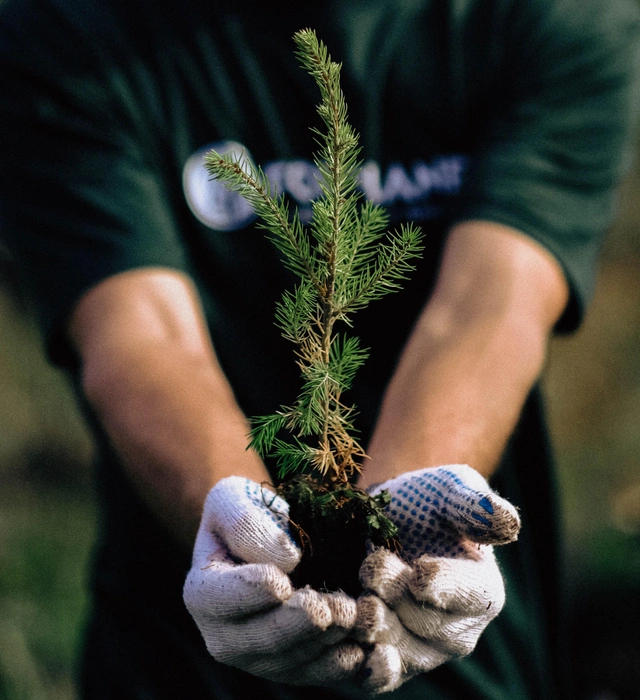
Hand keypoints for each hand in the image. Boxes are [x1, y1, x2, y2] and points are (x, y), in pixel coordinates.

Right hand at [183, 476, 363, 684]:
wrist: (265, 539)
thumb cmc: (245, 512)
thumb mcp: (233, 498)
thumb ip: (245, 521)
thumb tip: (287, 559)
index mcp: (202, 594)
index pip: (223, 600)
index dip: (255, 593)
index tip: (284, 581)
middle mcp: (224, 637)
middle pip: (261, 642)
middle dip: (302, 626)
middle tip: (337, 607)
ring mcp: (258, 657)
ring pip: (293, 664)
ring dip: (329, 644)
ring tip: (359, 617)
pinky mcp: (292, 666)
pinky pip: (317, 675)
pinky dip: (344, 666)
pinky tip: (368, 648)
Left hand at [355, 464, 519, 692]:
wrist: (386, 520)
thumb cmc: (427, 501)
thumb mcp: (451, 490)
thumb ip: (474, 505)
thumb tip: (508, 524)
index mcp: (482, 592)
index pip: (467, 598)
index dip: (441, 587)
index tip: (418, 570)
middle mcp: (457, 632)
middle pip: (425, 626)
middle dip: (394, 595)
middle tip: (370, 565)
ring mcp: (422, 652)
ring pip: (397, 653)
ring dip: (371, 626)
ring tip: (356, 596)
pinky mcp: (385, 661)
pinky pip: (374, 677)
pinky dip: (358, 665)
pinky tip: (343, 649)